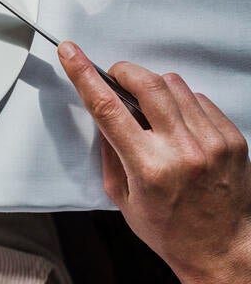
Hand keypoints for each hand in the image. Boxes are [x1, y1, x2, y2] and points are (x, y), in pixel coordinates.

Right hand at [58, 41, 250, 283]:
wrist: (223, 248)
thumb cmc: (169, 229)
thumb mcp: (122, 196)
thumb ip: (109, 150)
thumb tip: (103, 111)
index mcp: (148, 168)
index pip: (108, 108)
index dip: (84, 74)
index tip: (70, 52)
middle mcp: (182, 151)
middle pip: (146, 83)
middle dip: (123, 71)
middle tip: (116, 77)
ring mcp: (211, 142)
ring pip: (174, 84)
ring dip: (153, 87)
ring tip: (152, 112)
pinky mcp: (231, 138)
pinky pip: (199, 98)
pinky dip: (181, 102)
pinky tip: (179, 125)